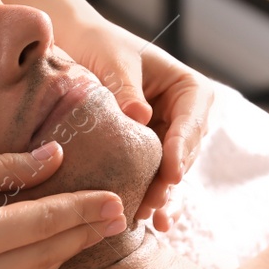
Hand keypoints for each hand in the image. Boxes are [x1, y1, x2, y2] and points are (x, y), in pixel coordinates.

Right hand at [0, 142, 127, 268]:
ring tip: (88, 234)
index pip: (42, 225)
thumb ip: (3, 168)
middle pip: (42, 258)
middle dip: (82, 236)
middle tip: (119, 216)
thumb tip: (54, 159)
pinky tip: (43, 255)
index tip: (116, 201)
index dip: (83, 211)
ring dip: (59, 257)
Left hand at [56, 18, 213, 231]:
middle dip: (168, 181)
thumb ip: (126, 88)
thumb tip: (140, 116)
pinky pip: (154, 180)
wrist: (77, 48)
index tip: (172, 172)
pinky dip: (153, 199)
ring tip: (149, 217)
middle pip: (184, 155)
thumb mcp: (114, 61)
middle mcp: (186, 118)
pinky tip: (151, 223)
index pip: (191, 122)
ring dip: (161, 196)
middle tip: (151, 203)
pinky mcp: (149, 156)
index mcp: (190, 90)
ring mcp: (168, 140)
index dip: (182, 148)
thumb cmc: (100, 46)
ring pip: (171, 173)